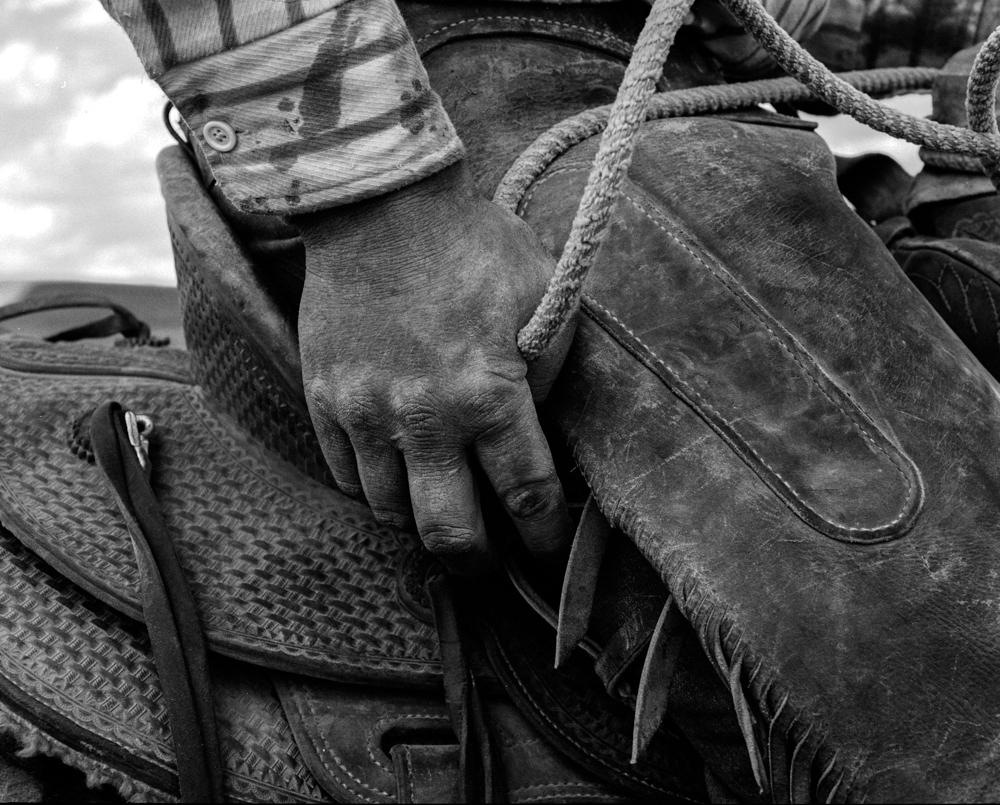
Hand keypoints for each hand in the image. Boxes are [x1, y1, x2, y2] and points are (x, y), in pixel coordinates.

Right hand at [293, 163, 572, 573]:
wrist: (378, 205)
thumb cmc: (471, 246)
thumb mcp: (542, 298)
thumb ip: (550, 373)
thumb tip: (540, 431)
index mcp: (488, 395)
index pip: (527, 496)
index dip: (542, 536)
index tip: (546, 548)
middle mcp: (424, 419)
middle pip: (449, 534)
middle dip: (477, 562)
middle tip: (490, 561)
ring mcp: (365, 413)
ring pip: (391, 511)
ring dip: (421, 521)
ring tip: (440, 507)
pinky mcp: (324, 400)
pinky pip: (346, 475)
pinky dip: (375, 487)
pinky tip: (396, 470)